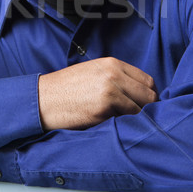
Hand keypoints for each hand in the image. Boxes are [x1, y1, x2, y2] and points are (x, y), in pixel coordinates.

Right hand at [38, 57, 156, 130]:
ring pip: (141, 109)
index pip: (147, 80)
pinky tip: (115, 127)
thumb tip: (138, 94)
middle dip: (148, 108)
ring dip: (137, 119)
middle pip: (149, 95)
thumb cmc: (65, 89)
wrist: (43, 99)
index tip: (145, 106)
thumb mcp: (93, 72)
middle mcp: (114, 74)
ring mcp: (110, 91)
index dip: (149, 96)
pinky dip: (125, 126)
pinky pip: (127, 120)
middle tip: (140, 119)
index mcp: (112, 64)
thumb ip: (115, 78)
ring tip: (126, 124)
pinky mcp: (103, 109)